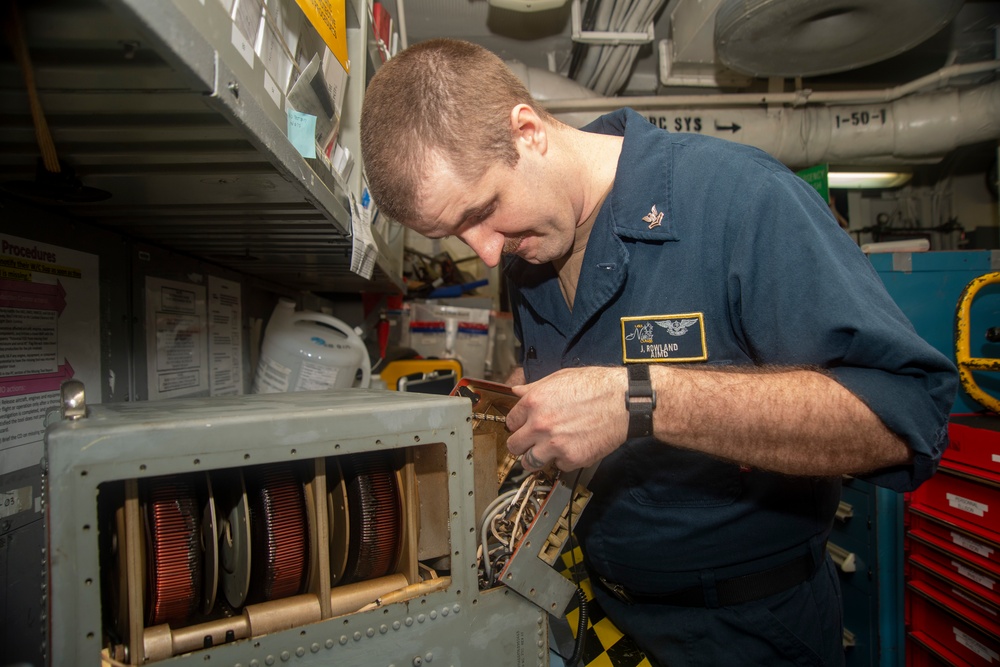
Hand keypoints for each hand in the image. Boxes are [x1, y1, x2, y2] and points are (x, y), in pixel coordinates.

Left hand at [505, 366, 628, 470]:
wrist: (624, 401)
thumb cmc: (597, 386)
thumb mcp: (560, 378)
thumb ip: (534, 388)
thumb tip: (517, 391)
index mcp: (534, 402)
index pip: (510, 422)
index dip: (517, 425)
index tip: (523, 427)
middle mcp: (540, 425)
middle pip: (514, 446)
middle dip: (521, 444)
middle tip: (531, 443)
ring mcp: (554, 444)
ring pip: (530, 463)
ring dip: (536, 458)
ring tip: (546, 452)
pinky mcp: (571, 458)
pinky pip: (558, 466)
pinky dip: (564, 461)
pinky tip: (572, 448)